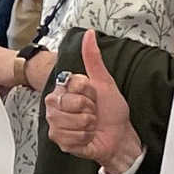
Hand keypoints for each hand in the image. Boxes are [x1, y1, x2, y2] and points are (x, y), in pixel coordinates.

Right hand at [43, 34, 141, 173]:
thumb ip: (93, 58)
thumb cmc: (112, 111)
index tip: (94, 96)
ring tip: (90, 125)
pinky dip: (83, 138)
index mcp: (65, 88)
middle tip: (92, 112)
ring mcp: (55, 122)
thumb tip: (89, 34)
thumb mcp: (105, 82)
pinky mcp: (58, 138)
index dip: (89, 92)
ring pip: (68, 121)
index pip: (73, 84)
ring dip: (86, 125)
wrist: (118, 137)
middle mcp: (56, 104)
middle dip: (87, 110)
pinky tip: (86, 136)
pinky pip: (69, 136)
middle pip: (68, 103)